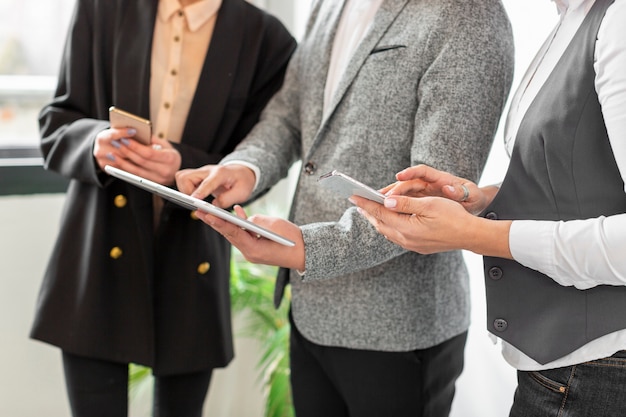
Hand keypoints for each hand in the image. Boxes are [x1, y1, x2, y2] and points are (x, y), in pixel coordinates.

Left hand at [95, 128, 180, 184]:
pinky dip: (125, 170)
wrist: (177, 169)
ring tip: (112, 154)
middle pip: (141, 162)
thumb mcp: (165, 144)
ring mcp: (158, 179)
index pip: (149, 153)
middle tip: (116, 143)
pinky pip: (136, 177)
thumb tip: (136, 133)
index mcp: (170, 158)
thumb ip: (152, 139)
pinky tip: (118, 163)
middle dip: (127, 152)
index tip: (125, 139)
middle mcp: (165, 170)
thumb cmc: (170, 155)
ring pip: (136, 171)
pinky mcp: (151, 184)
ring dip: (122, 162)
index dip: (135, 147)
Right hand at [175, 164, 255, 208]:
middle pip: (186, 176)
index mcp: (221, 174)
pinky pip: (183, 180)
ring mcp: (201, 172)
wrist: (241, 172)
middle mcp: (208, 171)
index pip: (208, 182)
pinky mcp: (197, 176)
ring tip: (197, 199)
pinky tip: (196, 196)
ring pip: (181, 177)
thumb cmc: (242, 181)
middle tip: (196, 202)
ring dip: (185, 190)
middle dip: (186, 192)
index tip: (194, 200)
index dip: (200, 191)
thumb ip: (228, 199)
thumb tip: (213, 206)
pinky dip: (185, 189)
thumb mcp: (242, 192)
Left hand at [195, 205, 304, 269]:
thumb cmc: (292, 240)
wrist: (306, 253)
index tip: (206, 214)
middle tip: (199, 212)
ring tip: (209, 212)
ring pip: (235, 235)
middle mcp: (250, 253)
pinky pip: (244, 236)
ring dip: (224, 223)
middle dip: (215, 223)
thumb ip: (256, 221)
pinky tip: (235, 213)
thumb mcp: (274, 225)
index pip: (232, 234)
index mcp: (254, 250)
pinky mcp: (257, 248)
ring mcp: (253, 253)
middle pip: (230, 235)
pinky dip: (240, 225)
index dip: (219, 222)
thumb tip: (245, 219)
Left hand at [351, 194, 511, 258]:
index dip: (366, 203)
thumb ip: (405, 203)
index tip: (353, 195)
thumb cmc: (453, 216)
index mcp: (407, 228)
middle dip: (368, 212)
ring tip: (368, 209)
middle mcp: (406, 239)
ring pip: (387, 231)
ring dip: (377, 220)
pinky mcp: (417, 247)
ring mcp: (411, 245)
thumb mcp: (429, 204)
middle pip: (380, 224)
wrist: (470, 235)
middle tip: (356, 201)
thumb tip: (386, 201)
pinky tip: (388, 220)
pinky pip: (396, 236)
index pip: (380, 213)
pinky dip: (388, 226)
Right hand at [383, 164, 492, 214]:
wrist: (473, 203)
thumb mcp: (469, 194)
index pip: (421, 171)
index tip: (399, 177)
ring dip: (389, 197)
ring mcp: (422, 192)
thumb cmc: (472, 197)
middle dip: (393, 188)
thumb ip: (458, 191)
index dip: (410, 173)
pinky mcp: (419, 201)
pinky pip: (403, 202)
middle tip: (379, 195)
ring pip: (402, 193)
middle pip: (407, 182)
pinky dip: (393, 206)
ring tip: (374, 203)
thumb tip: (448, 187)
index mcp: (439, 178)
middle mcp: (428, 183)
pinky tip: (383, 213)